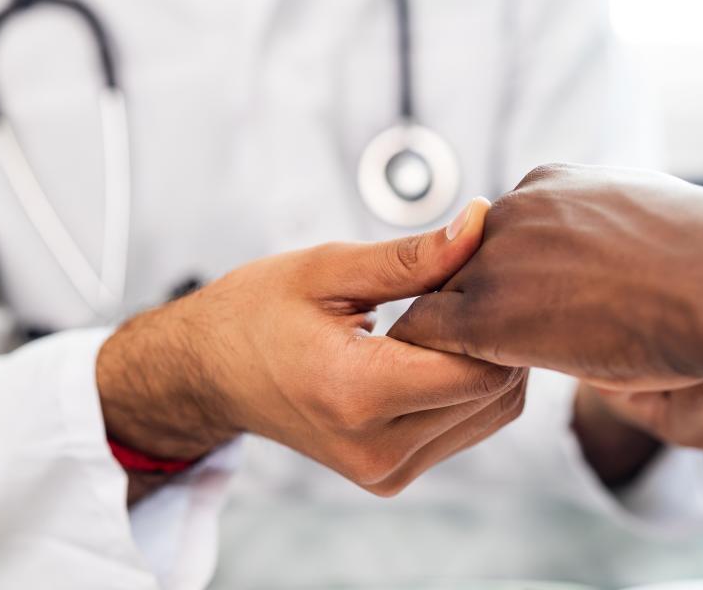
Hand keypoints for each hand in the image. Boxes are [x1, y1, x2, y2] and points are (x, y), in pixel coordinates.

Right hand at [98, 197, 527, 500]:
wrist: (208, 375)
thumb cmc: (256, 315)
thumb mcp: (326, 270)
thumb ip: (410, 256)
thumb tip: (478, 224)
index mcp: (356, 394)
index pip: (481, 370)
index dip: (493, 317)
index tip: (471, 276)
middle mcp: (376, 450)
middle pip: (494, 394)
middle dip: (493, 335)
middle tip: (460, 290)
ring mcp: (385, 472)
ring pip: (491, 413)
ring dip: (487, 361)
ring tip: (444, 319)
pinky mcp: (390, 477)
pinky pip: (467, 429)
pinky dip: (469, 387)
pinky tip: (437, 351)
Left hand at [389, 164, 702, 389]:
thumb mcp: (653, 227)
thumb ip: (611, 238)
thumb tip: (615, 271)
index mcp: (554, 184)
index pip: (505, 235)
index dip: (515, 279)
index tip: (532, 313)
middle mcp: (516, 208)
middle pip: (468, 263)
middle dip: (482, 304)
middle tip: (493, 351)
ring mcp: (496, 256)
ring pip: (444, 297)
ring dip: (458, 335)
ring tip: (462, 371)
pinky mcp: (484, 310)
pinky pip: (426, 332)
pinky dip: (431, 358)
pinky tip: (448, 383)